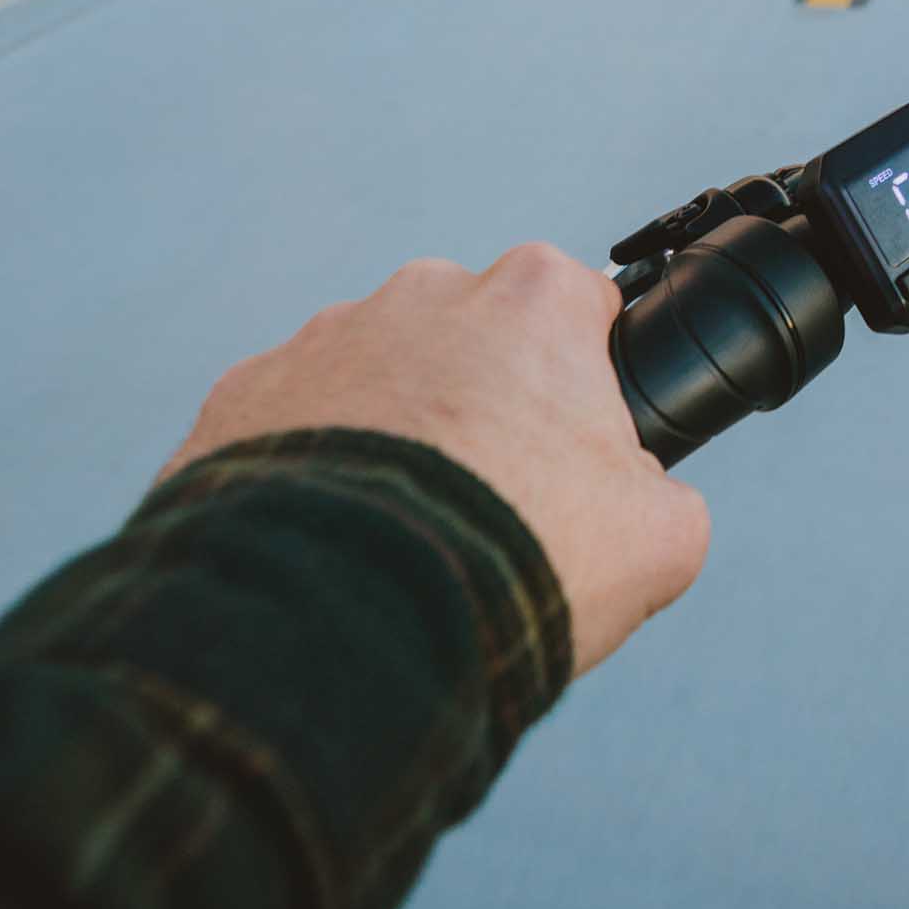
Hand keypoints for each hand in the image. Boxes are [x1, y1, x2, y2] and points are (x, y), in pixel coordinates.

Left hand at [159, 246, 708, 675]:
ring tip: (403, 534)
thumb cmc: (517, 555)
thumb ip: (668, 495)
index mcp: (533, 299)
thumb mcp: (661, 538)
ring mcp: (322, 337)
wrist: (347, 615)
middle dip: (484, 405)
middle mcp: (424, 293)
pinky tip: (333, 540)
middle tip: (492, 501)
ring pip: (379, 379)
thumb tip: (647, 500)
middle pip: (476, 341)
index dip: (589, 385)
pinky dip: (314, 472)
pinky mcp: (241, 394)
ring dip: (394, 436)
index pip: (582, 311)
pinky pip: (293, 425)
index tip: (577, 449)